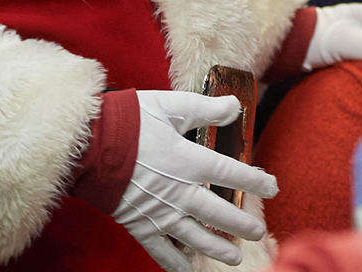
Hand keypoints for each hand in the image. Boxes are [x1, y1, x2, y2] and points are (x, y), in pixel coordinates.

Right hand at [111, 90, 276, 271]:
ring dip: (219, 249)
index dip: (255, 181)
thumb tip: (235, 106)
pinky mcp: (140, 224)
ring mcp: (161, 212)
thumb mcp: (168, 106)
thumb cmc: (128, 120)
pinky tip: (189, 271)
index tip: (271, 186)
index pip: (232, 175)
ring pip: (198, 238)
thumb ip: (203, 108)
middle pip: (220, 215)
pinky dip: (178, 265)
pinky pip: (163, 252)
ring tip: (234, 257)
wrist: (89, 143)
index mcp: (189, 160)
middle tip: (256, 231)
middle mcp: (181, 192)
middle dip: (241, 224)